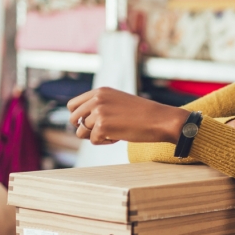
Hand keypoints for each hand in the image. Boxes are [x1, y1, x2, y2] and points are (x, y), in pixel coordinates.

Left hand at [67, 87, 187, 144]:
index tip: (92, 124)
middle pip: (73, 119)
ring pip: (81, 132)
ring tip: (113, 134)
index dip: (79, 118)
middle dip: (84, 129)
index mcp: (100, 91)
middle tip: (102, 132)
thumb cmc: (144, 114)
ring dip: (96, 137)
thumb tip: (81, 122)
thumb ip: (101, 106)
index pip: (73, 105)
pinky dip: (105, 143)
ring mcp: (98, 112)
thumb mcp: (119, 102)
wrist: (161, 120)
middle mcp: (97, 99)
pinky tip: (119, 138)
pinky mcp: (102, 126)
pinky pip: (93, 141)